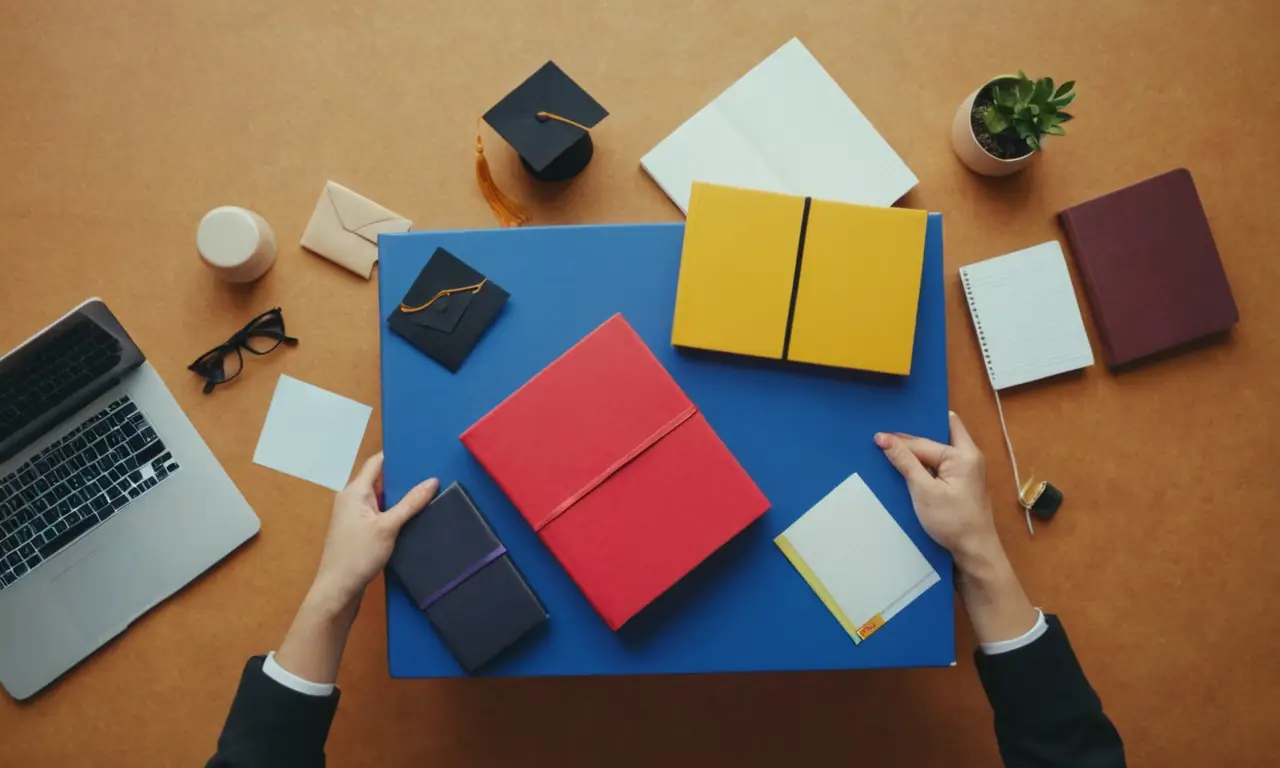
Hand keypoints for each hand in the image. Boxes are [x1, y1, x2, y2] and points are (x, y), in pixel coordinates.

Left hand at [307, 452, 438, 617]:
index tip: (420, 453)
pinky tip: (413, 517)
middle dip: (403, 479)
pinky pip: (379, 513)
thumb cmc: (358, 555)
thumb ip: (410, 503)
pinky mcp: (358, 531)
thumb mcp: (388, 527)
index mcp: (354, 491)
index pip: (376, 462)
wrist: (338, 590)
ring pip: (381, 499)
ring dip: (400, 498)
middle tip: (432, 474)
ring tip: (428, 493)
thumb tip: (432, 480)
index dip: (397, 456)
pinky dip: (394, 513)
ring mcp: (353, 516)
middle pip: (380, 480)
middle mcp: (351, 499)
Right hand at [876, 412, 1038, 644]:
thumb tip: (883, 438)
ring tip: (890, 452)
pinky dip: (922, 464)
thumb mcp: (924, 491)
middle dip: (912, 436)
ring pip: (937, 449)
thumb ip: (904, 461)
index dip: (900, 439)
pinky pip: (938, 464)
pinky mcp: (960, 482)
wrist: (974, 552)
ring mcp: (965, 469)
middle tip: (885, 439)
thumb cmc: (953, 522)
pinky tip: (904, 469)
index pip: (924, 441)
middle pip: (936, 435)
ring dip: (916, 451)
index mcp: (964, 454)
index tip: (876, 439)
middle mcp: (968, 456)